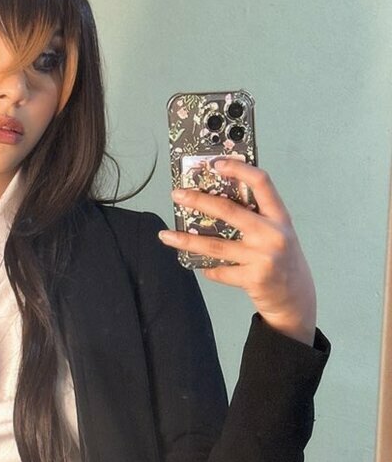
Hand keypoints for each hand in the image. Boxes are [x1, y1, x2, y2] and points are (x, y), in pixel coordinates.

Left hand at [158, 160, 316, 344]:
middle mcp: (272, 234)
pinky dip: (208, 268)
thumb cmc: (283, 261)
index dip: (238, 169)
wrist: (295, 298)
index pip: (261, 183)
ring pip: (215, 245)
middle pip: (229, 210)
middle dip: (198, 200)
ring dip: (186, 240)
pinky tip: (201, 265)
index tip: (216, 164)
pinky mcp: (253, 278)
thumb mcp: (278, 232)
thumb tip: (215, 202)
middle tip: (177, 195)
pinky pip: (219, 270)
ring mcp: (263, 257)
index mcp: (279, 217)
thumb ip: (256, 217)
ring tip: (166, 235)